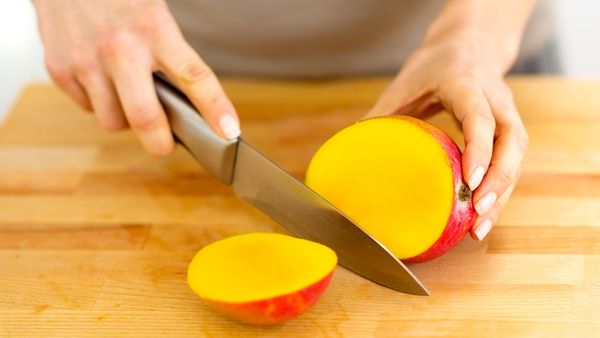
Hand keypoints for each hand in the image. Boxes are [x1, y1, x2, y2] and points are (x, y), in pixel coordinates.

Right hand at [32, 0, 239, 156]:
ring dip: (127, 121)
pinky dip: (101, 105)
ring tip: (130, 97)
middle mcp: (120, 48)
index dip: (215, 108)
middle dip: (161, 144)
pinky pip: (89, 110)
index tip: (229, 132)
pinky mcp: (60, 69)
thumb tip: (190, 108)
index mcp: (154, 29)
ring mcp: (86, 61)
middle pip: (145, 118)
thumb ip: (171, 56)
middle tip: (167, 144)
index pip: (194, 76)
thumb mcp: (155, 15)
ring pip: (114, 122)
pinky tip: (103, 81)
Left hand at [365, 29, 528, 240]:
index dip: (478, 150)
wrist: (471, 44)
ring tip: (479, 228)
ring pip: (516, 155)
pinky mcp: (509, 128)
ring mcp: (507, 113)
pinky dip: (500, 190)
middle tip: (477, 213)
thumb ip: (383, 114)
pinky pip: (512, 161)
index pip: (479, 117)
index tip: (470, 182)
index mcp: (465, 83)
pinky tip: (482, 215)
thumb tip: (352, 148)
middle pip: (511, 141)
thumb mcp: (404, 84)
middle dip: (498, 181)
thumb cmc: (434, 65)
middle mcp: (495, 98)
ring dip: (502, 193)